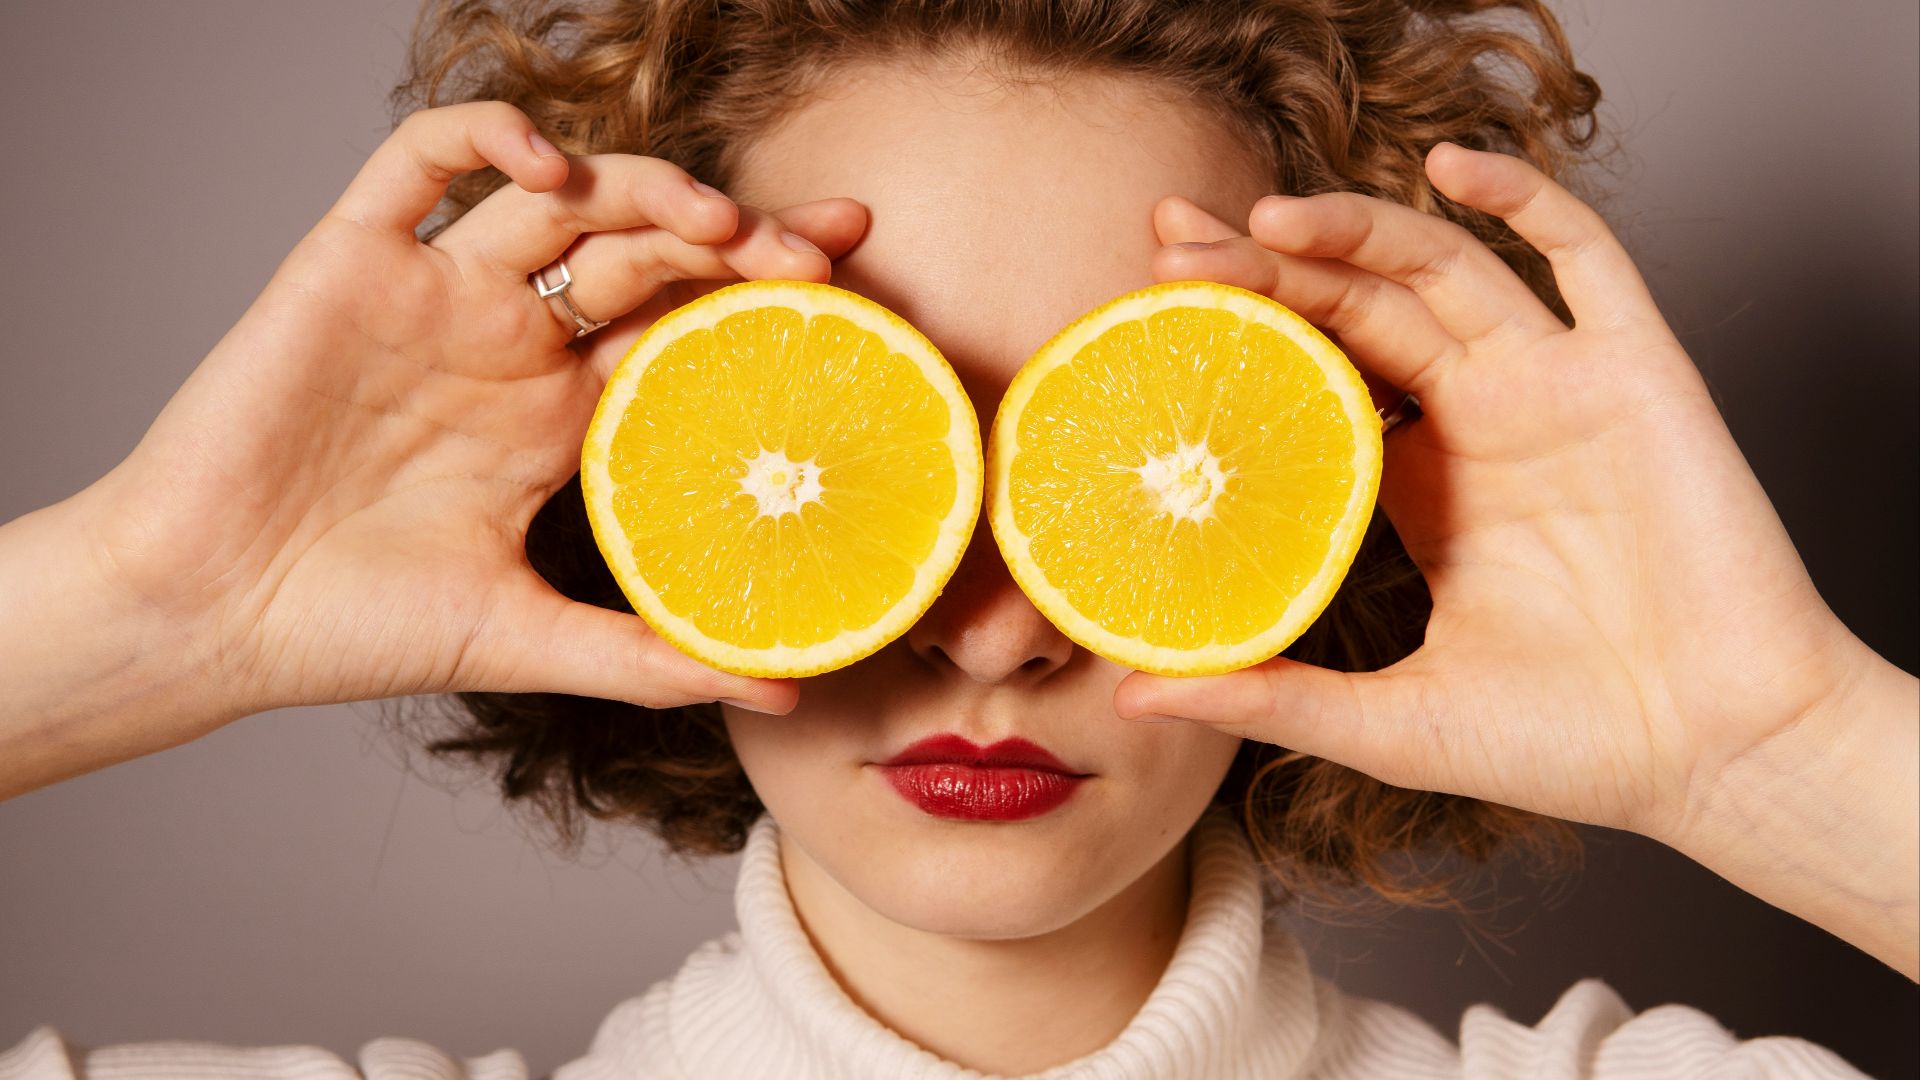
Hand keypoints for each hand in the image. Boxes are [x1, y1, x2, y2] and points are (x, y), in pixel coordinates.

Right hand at [78, 102, 863, 724]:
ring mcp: (437, 294)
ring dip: (647, 189)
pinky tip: (551, 165)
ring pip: (560, 196)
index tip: (857, 290)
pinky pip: (419, 162)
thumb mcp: (530, 642)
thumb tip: (787, 687)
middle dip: (741, 237)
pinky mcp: (352, 262)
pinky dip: (486, 137)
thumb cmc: (353, 629)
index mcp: (559, 413)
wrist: (209, 618)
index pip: (688, 326)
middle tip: (820, 258)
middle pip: (649, 249)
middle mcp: (511, 340)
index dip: (767, 298)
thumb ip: (653, 656)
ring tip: (719, 225)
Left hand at [1115, 143, 1893, 846]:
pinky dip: (1525, 200)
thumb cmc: (1565, 745)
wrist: (1717, 757)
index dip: (1238, 335)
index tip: (1152, 307)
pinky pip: (1586, 257)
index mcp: (1419, 485)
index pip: (1309, 377)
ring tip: (1268, 218)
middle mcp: (1480, 420)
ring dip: (1359, 229)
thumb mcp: (1388, 721)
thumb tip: (1133, 697)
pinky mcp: (1635, 373)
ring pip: (1444, 270)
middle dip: (1266, 267)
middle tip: (1173, 243)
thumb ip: (1270, 694)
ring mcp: (1555, 388)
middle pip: (1357, 309)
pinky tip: (1453, 169)